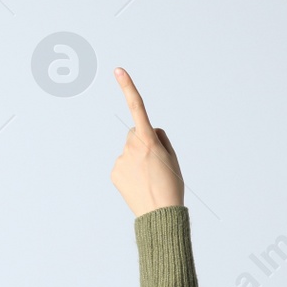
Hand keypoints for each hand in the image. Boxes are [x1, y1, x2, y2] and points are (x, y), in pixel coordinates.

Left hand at [110, 67, 184, 215]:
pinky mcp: (114, 172)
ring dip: (137, 159)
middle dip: (143, 143)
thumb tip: (148, 131)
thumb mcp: (173, 158)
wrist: (159, 215)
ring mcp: (120, 160)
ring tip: (148, 178)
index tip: (118, 71)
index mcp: (149, 141)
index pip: (138, 109)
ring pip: (129, 150)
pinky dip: (130, 171)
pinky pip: (123, 164)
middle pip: (135, 134)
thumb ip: (160, 139)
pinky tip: (139, 184)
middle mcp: (131, 147)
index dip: (128, 88)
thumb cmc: (171, 185)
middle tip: (156, 164)